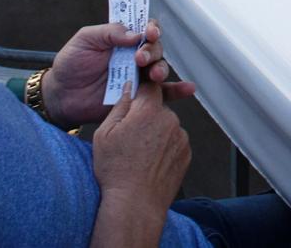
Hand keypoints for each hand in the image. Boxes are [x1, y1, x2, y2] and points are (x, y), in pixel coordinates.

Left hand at [44, 18, 194, 127]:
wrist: (61, 97)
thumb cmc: (71, 64)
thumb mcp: (85, 40)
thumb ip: (109, 32)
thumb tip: (136, 34)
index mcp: (123, 40)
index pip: (145, 29)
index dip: (152, 28)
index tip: (149, 32)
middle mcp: (134, 56)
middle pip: (156, 48)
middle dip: (152, 51)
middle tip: (139, 59)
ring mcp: (137, 77)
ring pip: (160, 68)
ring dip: (162, 69)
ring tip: (153, 75)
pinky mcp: (138, 97)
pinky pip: (162, 94)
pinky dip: (177, 91)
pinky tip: (188, 89)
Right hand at [90, 81, 190, 222]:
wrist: (135, 203)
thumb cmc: (116, 171)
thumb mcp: (104, 134)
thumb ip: (120, 105)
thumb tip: (129, 87)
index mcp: (149, 111)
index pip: (150, 87)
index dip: (140, 92)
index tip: (134, 100)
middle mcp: (170, 120)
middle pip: (158, 109)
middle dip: (146, 117)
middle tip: (131, 137)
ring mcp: (181, 137)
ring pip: (167, 126)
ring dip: (157, 133)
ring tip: (140, 155)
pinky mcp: (186, 153)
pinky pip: (175, 143)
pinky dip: (165, 149)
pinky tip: (150, 163)